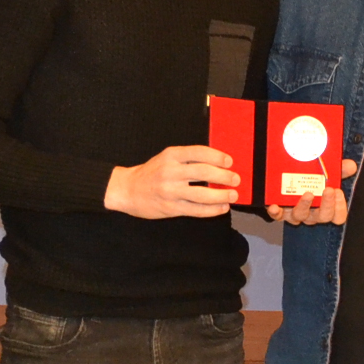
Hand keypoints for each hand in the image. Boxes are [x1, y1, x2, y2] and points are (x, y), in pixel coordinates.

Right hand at [104, 145, 238, 218]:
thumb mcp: (166, 159)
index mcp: (171, 156)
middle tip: (235, 179)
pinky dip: (212, 210)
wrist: (128, 190)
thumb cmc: (152, 173)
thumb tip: (218, 164)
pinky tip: (222, 207)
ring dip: (221, 195)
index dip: (217, 156)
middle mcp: (170, 172)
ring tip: (233, 195)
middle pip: (203, 173)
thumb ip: (188, 160)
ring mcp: (170, 191)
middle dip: (223, 176)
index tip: (229, 161)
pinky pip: (196, 210)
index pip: (198, 152)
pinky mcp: (171, 208)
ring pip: (202, 194)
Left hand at [268, 159, 359, 224]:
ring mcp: (295, 213)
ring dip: (304, 206)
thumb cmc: (311, 180)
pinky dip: (276, 212)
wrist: (287, 179)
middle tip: (328, 190)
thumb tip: (351, 165)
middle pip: (322, 217)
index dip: (339, 207)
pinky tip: (275, 206)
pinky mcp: (280, 211)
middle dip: (327, 205)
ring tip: (307, 194)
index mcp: (325, 206)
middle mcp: (312, 213)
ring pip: (301, 216)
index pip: (338, 216)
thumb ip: (339, 169)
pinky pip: (278, 216)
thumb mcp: (326, 173)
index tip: (338, 191)